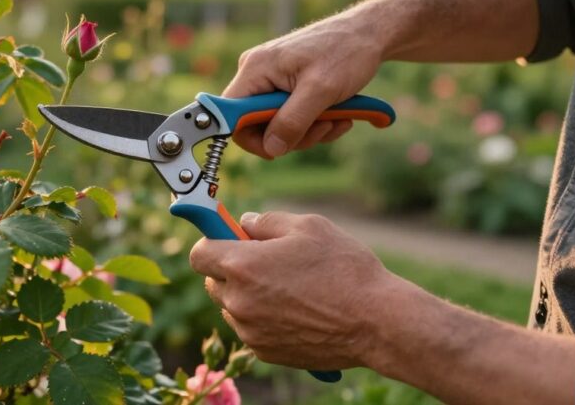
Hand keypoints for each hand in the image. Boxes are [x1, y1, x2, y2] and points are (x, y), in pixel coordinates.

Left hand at [189, 211, 398, 370]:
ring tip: (287, 287)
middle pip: (212, 281)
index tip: (228, 237)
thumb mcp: (308, 227)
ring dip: (246, 294)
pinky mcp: (265, 352)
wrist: (376, 322)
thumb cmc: (344, 269)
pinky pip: (250, 329)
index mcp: (242, 266)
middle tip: (264, 260)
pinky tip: (295, 309)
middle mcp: (239, 302)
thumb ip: (266, 222)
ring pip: (231, 307)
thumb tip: (244, 223)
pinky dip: (262, 318)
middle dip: (230, 268)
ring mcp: (250, 331)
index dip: (212, 241)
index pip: (199, 254)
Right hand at [224, 10, 384, 157]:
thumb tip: (271, 149)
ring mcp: (272, 80)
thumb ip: (292, 121)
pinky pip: (291, 117)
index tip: (280, 147)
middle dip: (292, 135)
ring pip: (277, 125)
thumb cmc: (346, 52)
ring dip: (310, 131)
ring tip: (338, 119)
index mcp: (256, 69)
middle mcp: (258, 74)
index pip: (231, 115)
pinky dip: (315, 123)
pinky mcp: (287, 86)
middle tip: (323, 128)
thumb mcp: (321, 90)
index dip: (251, 138)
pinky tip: (338, 115)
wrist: (369, 34)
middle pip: (256, 125)